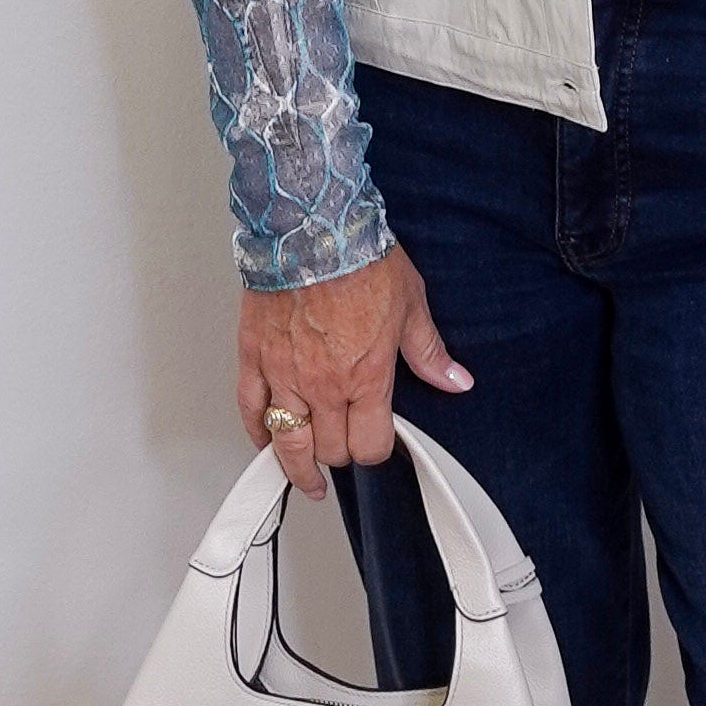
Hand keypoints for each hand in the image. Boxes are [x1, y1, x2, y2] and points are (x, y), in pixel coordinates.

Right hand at [239, 246, 471, 496]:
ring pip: (287, 441)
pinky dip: (257, 432)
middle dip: (341, 455)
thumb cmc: (361, 260)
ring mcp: (284, 375)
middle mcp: (323, 386)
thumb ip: (429, 353)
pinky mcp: (254, 358)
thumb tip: (456, 380)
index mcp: (365, 378)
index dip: (375, 452)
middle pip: (330, 449)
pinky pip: (250, 409)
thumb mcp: (411, 306)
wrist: (313, 228)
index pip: (369, 445)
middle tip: (344, 450)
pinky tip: (265, 443)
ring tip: (305, 478)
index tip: (376, 445)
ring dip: (297, 467)